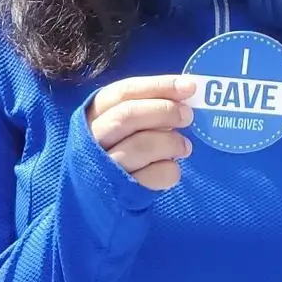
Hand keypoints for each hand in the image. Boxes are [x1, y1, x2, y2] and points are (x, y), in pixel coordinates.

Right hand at [87, 75, 197, 191]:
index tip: (189, 86)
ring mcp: (103, 167)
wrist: (104, 196)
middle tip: (188, 116)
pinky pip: (152, 176)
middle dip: (164, 111)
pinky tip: (171, 167)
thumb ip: (148, 107)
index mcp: (93, 115)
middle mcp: (92, 140)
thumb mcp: (126, 124)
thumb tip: (186, 92)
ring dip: (171, 142)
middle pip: (127, 116)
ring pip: (140, 146)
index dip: (158, 86)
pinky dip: (169, 170)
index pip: (122, 93)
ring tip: (184, 146)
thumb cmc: (122, 148)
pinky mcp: (119, 192)